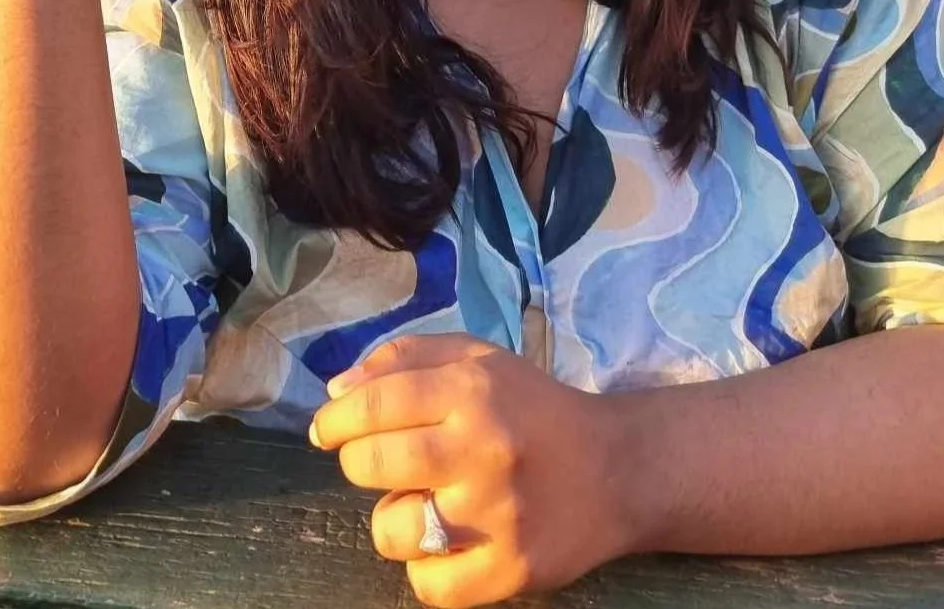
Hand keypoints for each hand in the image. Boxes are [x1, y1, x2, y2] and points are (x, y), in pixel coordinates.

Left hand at [310, 335, 629, 607]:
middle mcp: (485, 448)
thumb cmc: (531, 408)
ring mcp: (499, 515)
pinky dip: (425, 568)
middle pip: (371, 463)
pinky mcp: (513, 571)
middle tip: (378, 462)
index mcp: (474, 388)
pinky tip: (447, 541)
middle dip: (359, 462)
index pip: (376, 401)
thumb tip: (336, 390)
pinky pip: (428, 585)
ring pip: (391, 529)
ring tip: (423, 502)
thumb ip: (405, 359)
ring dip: (393, 517)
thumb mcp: (477, 359)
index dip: (337, 417)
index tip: (326, 429)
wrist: (617, 469)